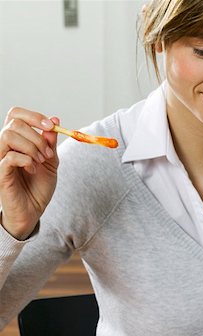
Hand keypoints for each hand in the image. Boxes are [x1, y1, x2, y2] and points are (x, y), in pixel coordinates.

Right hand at [0, 107, 59, 239]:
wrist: (34, 211)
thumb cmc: (39, 187)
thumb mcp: (51, 161)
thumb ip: (50, 142)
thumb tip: (54, 120)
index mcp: (16, 140)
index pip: (16, 114)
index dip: (33, 116)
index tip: (50, 126)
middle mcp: (5, 146)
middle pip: (14, 123)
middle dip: (37, 136)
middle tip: (48, 154)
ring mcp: (1, 159)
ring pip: (9, 136)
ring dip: (31, 147)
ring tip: (41, 161)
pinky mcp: (1, 173)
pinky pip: (9, 157)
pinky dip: (26, 160)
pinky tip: (33, 169)